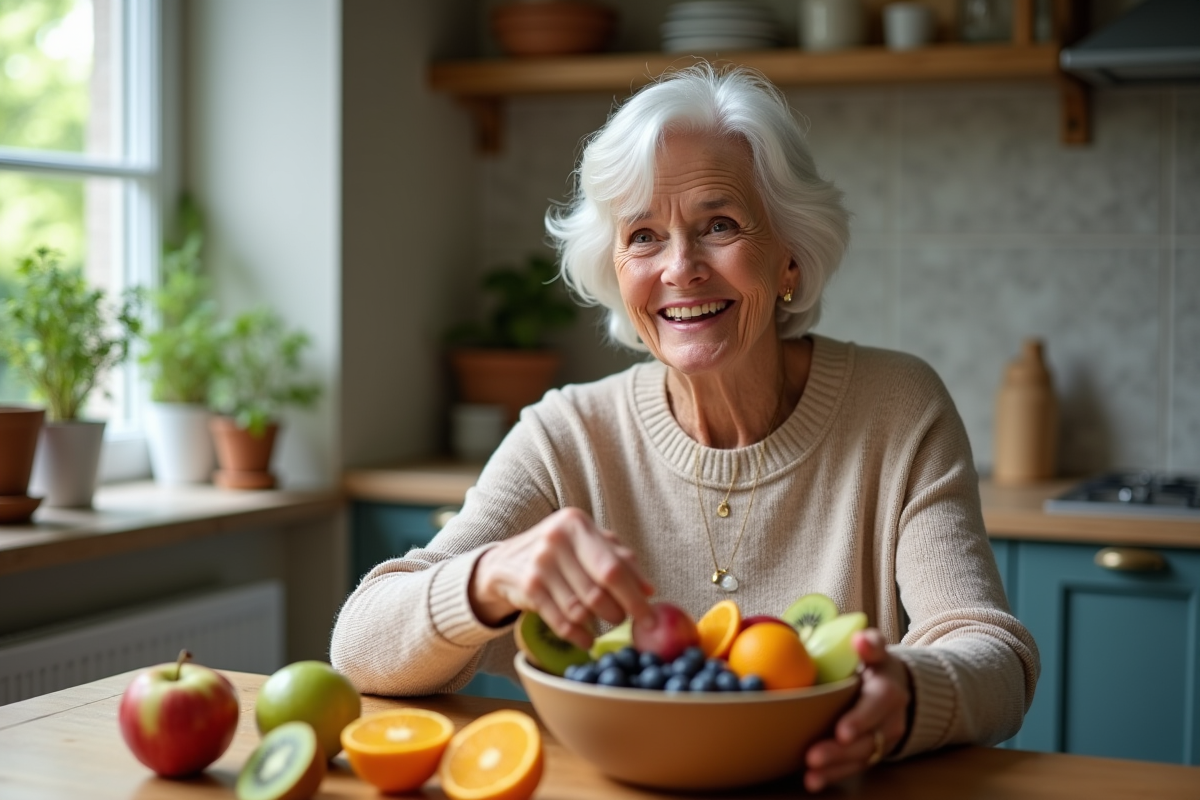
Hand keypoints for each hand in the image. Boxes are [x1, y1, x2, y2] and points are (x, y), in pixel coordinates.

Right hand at [469, 507, 654, 648]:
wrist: (507, 561)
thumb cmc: (560, 550)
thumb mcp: (589, 544)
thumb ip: (621, 560)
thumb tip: (649, 590)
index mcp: (577, 524)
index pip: (614, 568)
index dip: (634, 597)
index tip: (650, 618)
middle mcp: (556, 540)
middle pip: (598, 591)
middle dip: (618, 612)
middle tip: (624, 619)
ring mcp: (539, 564)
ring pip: (580, 609)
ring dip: (597, 624)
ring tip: (603, 623)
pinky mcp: (528, 588)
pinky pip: (560, 622)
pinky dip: (578, 636)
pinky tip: (587, 639)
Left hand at [803, 629, 911, 791]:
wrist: (898, 688)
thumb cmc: (876, 666)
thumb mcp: (877, 650)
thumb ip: (871, 644)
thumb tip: (860, 640)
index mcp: (888, 691)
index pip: (878, 705)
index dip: (861, 719)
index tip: (841, 731)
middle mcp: (889, 720)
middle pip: (868, 739)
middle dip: (841, 751)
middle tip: (813, 757)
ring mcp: (881, 740)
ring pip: (860, 757)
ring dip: (835, 767)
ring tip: (811, 773)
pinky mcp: (870, 753)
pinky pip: (854, 767)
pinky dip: (834, 775)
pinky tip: (813, 781)